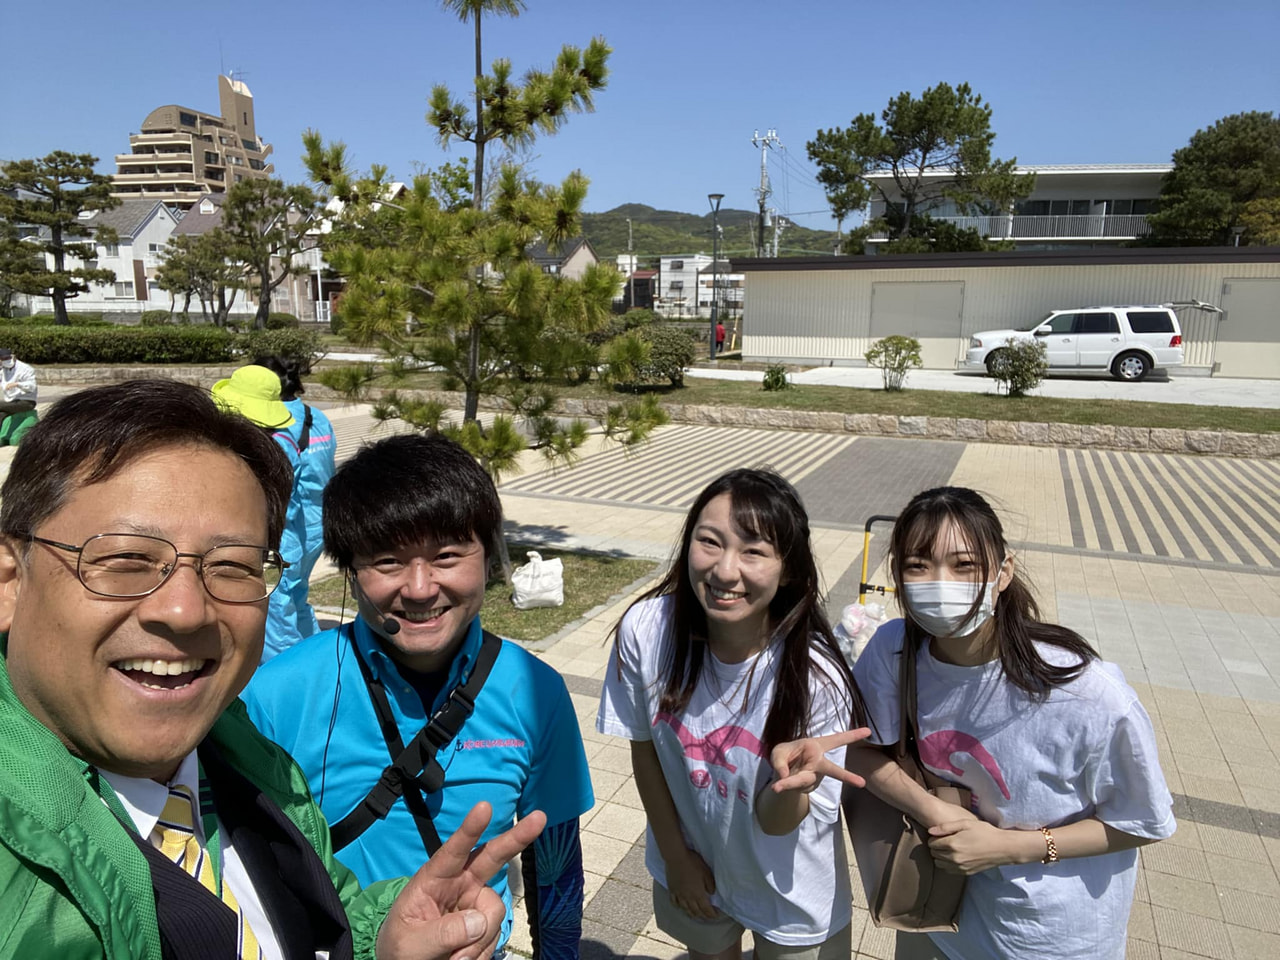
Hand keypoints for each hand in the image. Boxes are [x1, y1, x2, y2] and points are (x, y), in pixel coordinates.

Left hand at [376, 801, 546, 959]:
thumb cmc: (400, 946)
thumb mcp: (410, 943)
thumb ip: (441, 933)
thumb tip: (479, 922)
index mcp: (434, 879)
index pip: (453, 851)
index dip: (470, 829)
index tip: (484, 806)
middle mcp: (459, 884)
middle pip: (492, 856)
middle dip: (516, 838)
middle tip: (539, 818)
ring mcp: (474, 902)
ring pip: (494, 912)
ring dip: (479, 940)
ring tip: (454, 959)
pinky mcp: (484, 923)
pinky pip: (495, 934)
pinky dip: (481, 951)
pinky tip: (462, 958)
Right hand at [666, 847, 719, 920]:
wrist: (676, 858)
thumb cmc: (693, 863)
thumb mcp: (706, 872)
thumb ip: (710, 884)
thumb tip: (711, 893)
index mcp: (698, 894)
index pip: (706, 908)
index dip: (711, 914)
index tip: (715, 916)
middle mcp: (688, 897)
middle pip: (696, 911)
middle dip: (703, 916)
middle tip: (708, 917)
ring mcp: (679, 895)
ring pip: (685, 909)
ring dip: (692, 914)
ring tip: (696, 916)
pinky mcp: (671, 890)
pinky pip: (674, 903)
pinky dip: (679, 907)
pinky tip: (681, 907)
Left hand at [768, 728, 870, 794]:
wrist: (781, 772)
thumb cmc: (784, 755)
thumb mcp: (777, 754)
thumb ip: (779, 763)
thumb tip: (783, 775)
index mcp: (814, 746)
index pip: (835, 740)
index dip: (852, 736)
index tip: (868, 731)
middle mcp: (818, 762)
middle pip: (833, 770)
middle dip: (847, 776)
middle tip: (862, 783)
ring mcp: (815, 776)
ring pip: (801, 781)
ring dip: (788, 783)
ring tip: (776, 786)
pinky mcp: (809, 786)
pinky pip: (794, 787)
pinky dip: (784, 785)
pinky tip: (782, 782)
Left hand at [927, 819, 1020, 874]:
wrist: (1003, 848)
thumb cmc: (985, 832)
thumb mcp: (965, 823)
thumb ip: (946, 827)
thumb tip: (930, 831)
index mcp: (952, 844)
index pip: (931, 844)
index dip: (934, 838)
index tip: (941, 835)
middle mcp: (954, 857)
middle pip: (934, 854)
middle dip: (936, 847)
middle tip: (944, 841)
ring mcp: (960, 867)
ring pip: (939, 864)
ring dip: (940, 857)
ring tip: (949, 849)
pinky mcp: (966, 872)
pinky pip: (948, 870)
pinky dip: (948, 864)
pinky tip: (956, 856)